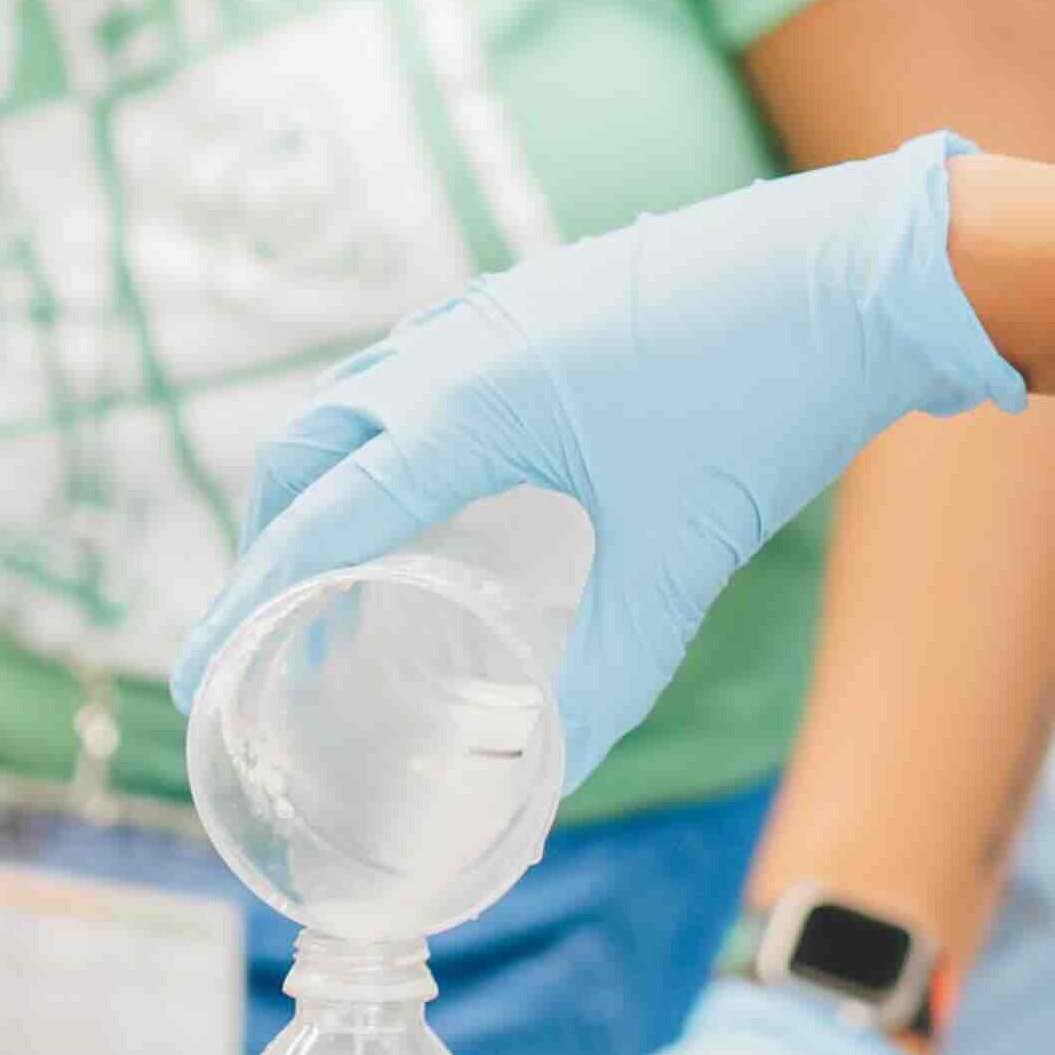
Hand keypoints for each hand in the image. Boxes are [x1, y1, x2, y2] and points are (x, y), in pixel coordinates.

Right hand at [179, 139, 1012, 784]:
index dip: (250, 606)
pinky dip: (381, 431)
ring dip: (320, 479)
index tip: (199, 672)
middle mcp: (453, 343)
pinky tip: (429, 481)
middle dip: (268, 540)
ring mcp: (490, 308)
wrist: (855, 272)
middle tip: (262, 630)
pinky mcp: (532, 296)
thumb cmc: (767, 404)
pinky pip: (413, 365)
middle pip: (305, 446)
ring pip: (354, 395)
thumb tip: (550, 783)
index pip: (320, 519)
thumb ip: (610, 675)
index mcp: (467, 404)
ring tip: (327, 564)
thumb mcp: (681, 559)